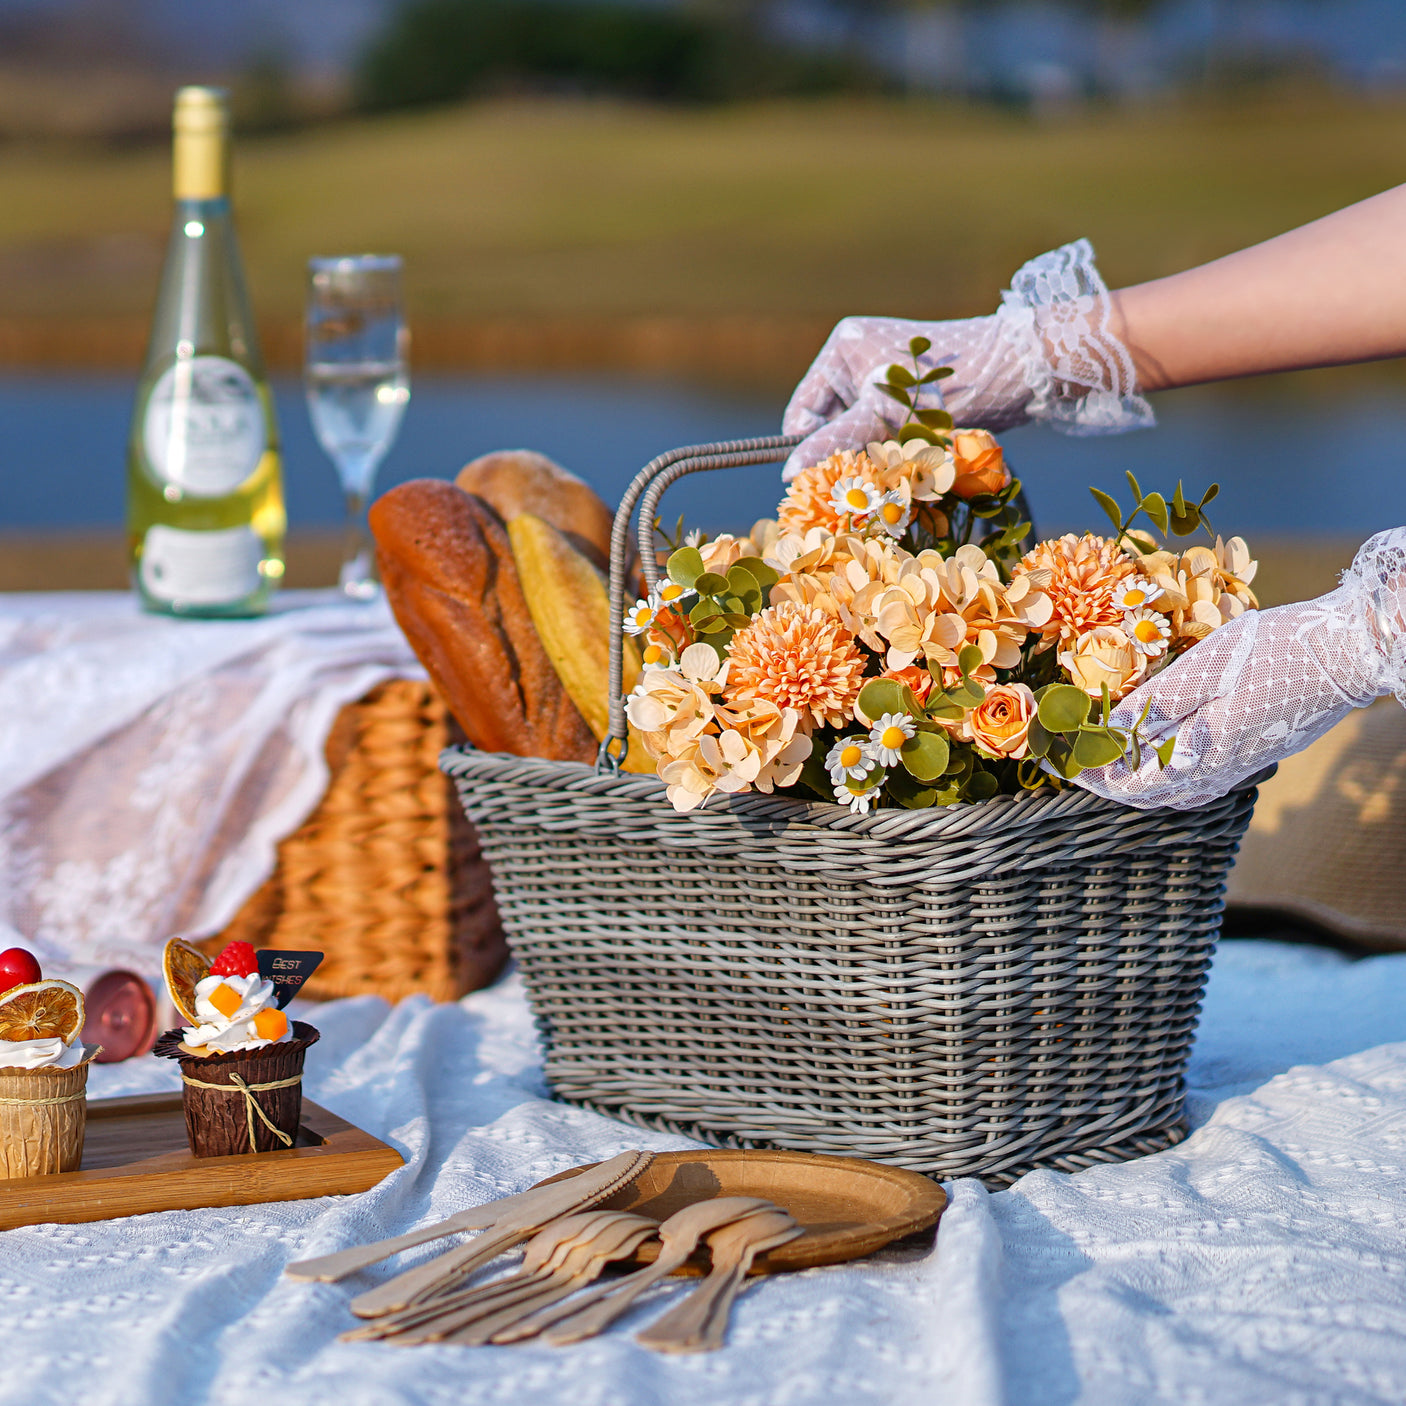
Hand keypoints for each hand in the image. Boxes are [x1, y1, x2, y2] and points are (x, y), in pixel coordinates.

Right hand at [782, 238, 1152, 479]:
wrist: (1022, 372)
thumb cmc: (951, 387)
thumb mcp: (884, 418)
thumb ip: (835, 443)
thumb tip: (788, 472)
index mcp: (843, 350)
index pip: (802, 413)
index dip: (810, 451)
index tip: (827, 483)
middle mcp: (860, 360)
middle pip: (831, 428)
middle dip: (849, 457)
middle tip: (871, 480)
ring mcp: (888, 381)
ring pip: (861, 439)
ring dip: (876, 462)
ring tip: (902, 470)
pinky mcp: (914, 399)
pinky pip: (888, 438)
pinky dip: (897, 457)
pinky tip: (917, 465)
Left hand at [1074, 530, 1405, 809]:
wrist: (1351, 652)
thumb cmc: (1279, 649)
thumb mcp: (1208, 666)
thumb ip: (1157, 703)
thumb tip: (1107, 731)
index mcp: (1203, 753)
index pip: (1127, 783)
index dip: (1086, 773)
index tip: (1055, 758)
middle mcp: (1219, 772)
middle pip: (1145, 796)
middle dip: (1103, 779)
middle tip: (1070, 758)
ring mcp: (1239, 769)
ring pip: (1171, 794)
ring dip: (1132, 782)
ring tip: (1102, 760)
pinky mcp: (1253, 757)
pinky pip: (1196, 784)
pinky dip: (1164, 779)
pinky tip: (1156, 761)